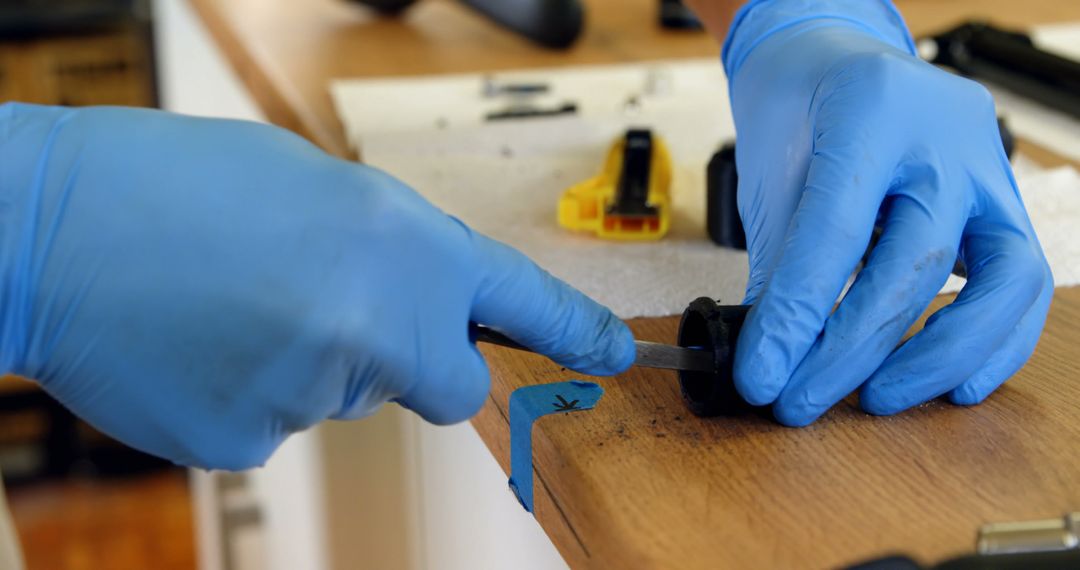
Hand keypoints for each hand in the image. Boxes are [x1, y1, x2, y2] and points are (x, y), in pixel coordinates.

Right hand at [0, 103, 633, 468]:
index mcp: (402, 242)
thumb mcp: (316, 186)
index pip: (518, 301)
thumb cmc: (175, 182)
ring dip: (308, 360)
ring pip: (346, 397)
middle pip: (442, 384)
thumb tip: (416, 312)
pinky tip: (200, 342)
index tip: (612, 355)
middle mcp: (379, 324)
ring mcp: (317, 393)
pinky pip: (280, 425)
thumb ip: (391, 254)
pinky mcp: (252, 443)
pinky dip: (251, 390)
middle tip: (330, 311)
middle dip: (409, 363)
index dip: (573, 331)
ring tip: (231, 299)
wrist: (48, 224)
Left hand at [721, 1, 1051, 424]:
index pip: (836, 233)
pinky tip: (949, 385)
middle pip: (914, 263)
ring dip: (936, 359)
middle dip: (850, 352)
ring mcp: (990, 169)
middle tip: (800, 401)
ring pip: (1003, 280)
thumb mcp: (772, 176)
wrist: (836, 63)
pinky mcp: (1008, 205)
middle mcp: (945, 137)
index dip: (798, 319)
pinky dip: (991, 344)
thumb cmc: (800, 113)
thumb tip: (772, 360)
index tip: (762, 376)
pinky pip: (1024, 284)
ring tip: (875, 400)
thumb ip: (780, 266)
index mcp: (870, 112)